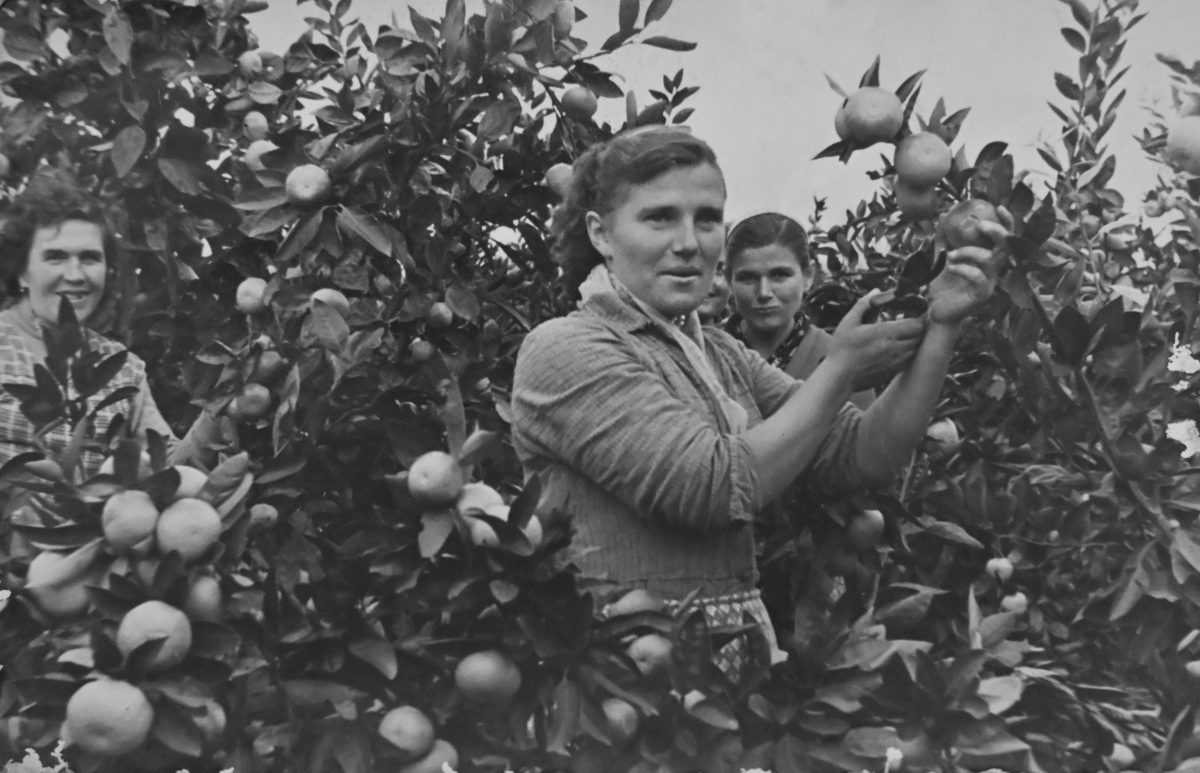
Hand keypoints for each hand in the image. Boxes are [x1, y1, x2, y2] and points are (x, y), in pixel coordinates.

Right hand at [826, 291, 925, 388]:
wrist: (838, 378)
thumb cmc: (841, 351)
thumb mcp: (848, 322)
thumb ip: (864, 304)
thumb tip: (875, 292)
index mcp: (885, 333)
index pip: (917, 324)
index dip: (919, 317)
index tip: (914, 313)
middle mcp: (894, 348)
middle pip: (920, 336)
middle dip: (918, 327)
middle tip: (911, 322)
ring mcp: (896, 361)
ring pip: (917, 348)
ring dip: (914, 340)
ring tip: (904, 335)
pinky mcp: (893, 371)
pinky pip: (910, 359)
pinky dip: (908, 352)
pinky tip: (897, 348)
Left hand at [926, 210, 1012, 324]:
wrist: (936, 312)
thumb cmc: (943, 287)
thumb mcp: (941, 259)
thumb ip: (944, 240)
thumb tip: (942, 217)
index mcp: (987, 259)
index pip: (1005, 238)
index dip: (1006, 222)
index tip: (998, 206)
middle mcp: (993, 270)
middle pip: (1007, 246)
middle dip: (996, 231)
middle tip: (979, 225)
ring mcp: (990, 283)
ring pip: (991, 260)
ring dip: (968, 251)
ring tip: (950, 255)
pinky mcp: (981, 296)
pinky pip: (978, 277)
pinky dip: (963, 268)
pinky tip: (950, 267)